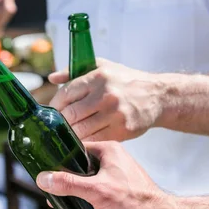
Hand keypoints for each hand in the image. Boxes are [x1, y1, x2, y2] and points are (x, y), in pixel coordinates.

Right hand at [37, 141, 164, 208]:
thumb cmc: (133, 202)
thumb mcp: (95, 191)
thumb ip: (68, 184)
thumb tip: (44, 179)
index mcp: (108, 149)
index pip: (77, 148)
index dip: (61, 161)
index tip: (48, 173)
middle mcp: (113, 157)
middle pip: (80, 165)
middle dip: (66, 182)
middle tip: (54, 196)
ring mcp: (117, 172)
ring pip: (88, 179)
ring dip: (75, 192)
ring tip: (64, 207)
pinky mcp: (120, 187)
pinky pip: (97, 188)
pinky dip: (87, 197)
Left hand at [48, 58, 163, 142]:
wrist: (156, 95)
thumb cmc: (125, 80)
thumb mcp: (102, 66)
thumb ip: (75, 71)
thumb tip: (52, 78)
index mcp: (98, 77)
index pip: (66, 94)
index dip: (55, 105)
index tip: (52, 111)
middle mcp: (105, 95)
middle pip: (71, 114)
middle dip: (60, 121)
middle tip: (56, 125)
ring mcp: (114, 114)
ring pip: (81, 129)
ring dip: (70, 133)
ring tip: (66, 133)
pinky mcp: (122, 130)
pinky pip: (95, 139)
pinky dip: (84, 141)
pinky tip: (81, 139)